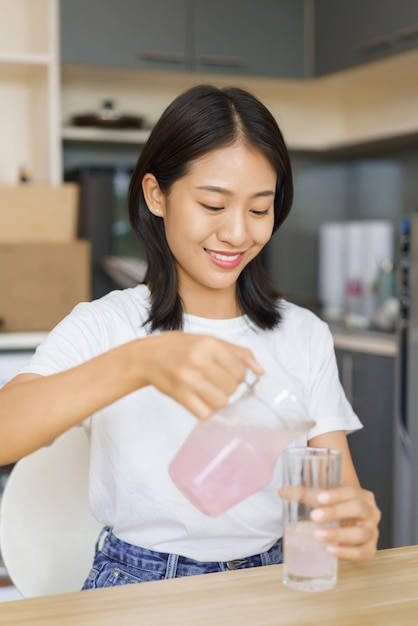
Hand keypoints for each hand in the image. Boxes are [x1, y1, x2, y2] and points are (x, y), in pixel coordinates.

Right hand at [142, 331, 263, 419]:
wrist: (147, 357)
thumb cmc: (180, 347)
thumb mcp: (209, 340)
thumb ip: (238, 353)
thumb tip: (261, 371)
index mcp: (208, 344)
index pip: (240, 370)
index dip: (239, 376)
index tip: (228, 374)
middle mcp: (198, 360)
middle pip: (232, 387)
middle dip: (229, 388)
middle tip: (216, 383)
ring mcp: (187, 379)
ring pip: (220, 402)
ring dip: (219, 401)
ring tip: (209, 392)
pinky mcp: (179, 395)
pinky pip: (204, 414)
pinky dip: (206, 411)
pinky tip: (200, 401)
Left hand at [279, 484, 380, 560]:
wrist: (347, 524)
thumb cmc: (337, 508)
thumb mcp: (323, 500)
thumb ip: (304, 494)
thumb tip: (283, 491)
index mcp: (363, 496)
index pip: (352, 492)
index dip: (336, 495)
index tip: (319, 498)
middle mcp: (371, 512)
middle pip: (358, 509)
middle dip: (335, 512)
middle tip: (314, 516)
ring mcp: (372, 532)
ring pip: (361, 533)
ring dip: (338, 534)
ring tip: (317, 535)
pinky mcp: (369, 549)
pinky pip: (362, 552)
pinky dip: (346, 552)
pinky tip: (330, 550)